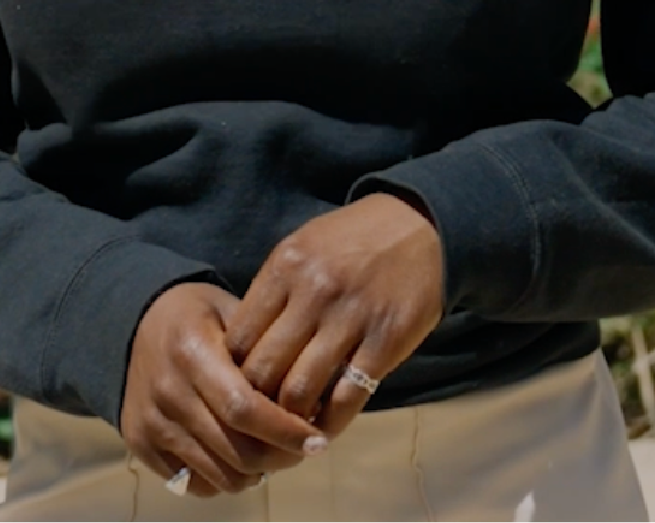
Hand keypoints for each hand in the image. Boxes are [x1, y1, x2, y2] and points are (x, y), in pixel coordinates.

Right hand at [121, 282, 325, 496]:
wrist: (133, 324)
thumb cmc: (198, 316)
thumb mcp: (232, 312)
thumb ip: (269, 349)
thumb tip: (318, 395)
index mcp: (191, 352)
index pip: (245, 409)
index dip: (287, 431)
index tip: (318, 440)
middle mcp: (167, 392)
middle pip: (236, 451)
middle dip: (281, 458)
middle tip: (303, 449)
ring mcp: (151, 423)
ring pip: (219, 476)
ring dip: (256, 473)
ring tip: (272, 451)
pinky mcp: (140, 445)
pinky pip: (193, 484)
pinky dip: (223, 478)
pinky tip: (237, 455)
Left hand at [226, 194, 446, 436]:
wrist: (421, 226)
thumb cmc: (354, 239)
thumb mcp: (303, 248)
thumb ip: (273, 293)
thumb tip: (240, 350)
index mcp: (285, 267)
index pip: (238, 339)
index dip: (232, 373)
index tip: (239, 388)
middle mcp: (313, 292)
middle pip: (262, 370)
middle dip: (256, 403)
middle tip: (260, 419)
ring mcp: (351, 317)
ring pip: (299, 390)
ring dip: (290, 420)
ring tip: (290, 428)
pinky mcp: (387, 339)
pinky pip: (348, 396)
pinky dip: (331, 422)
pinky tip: (325, 427)